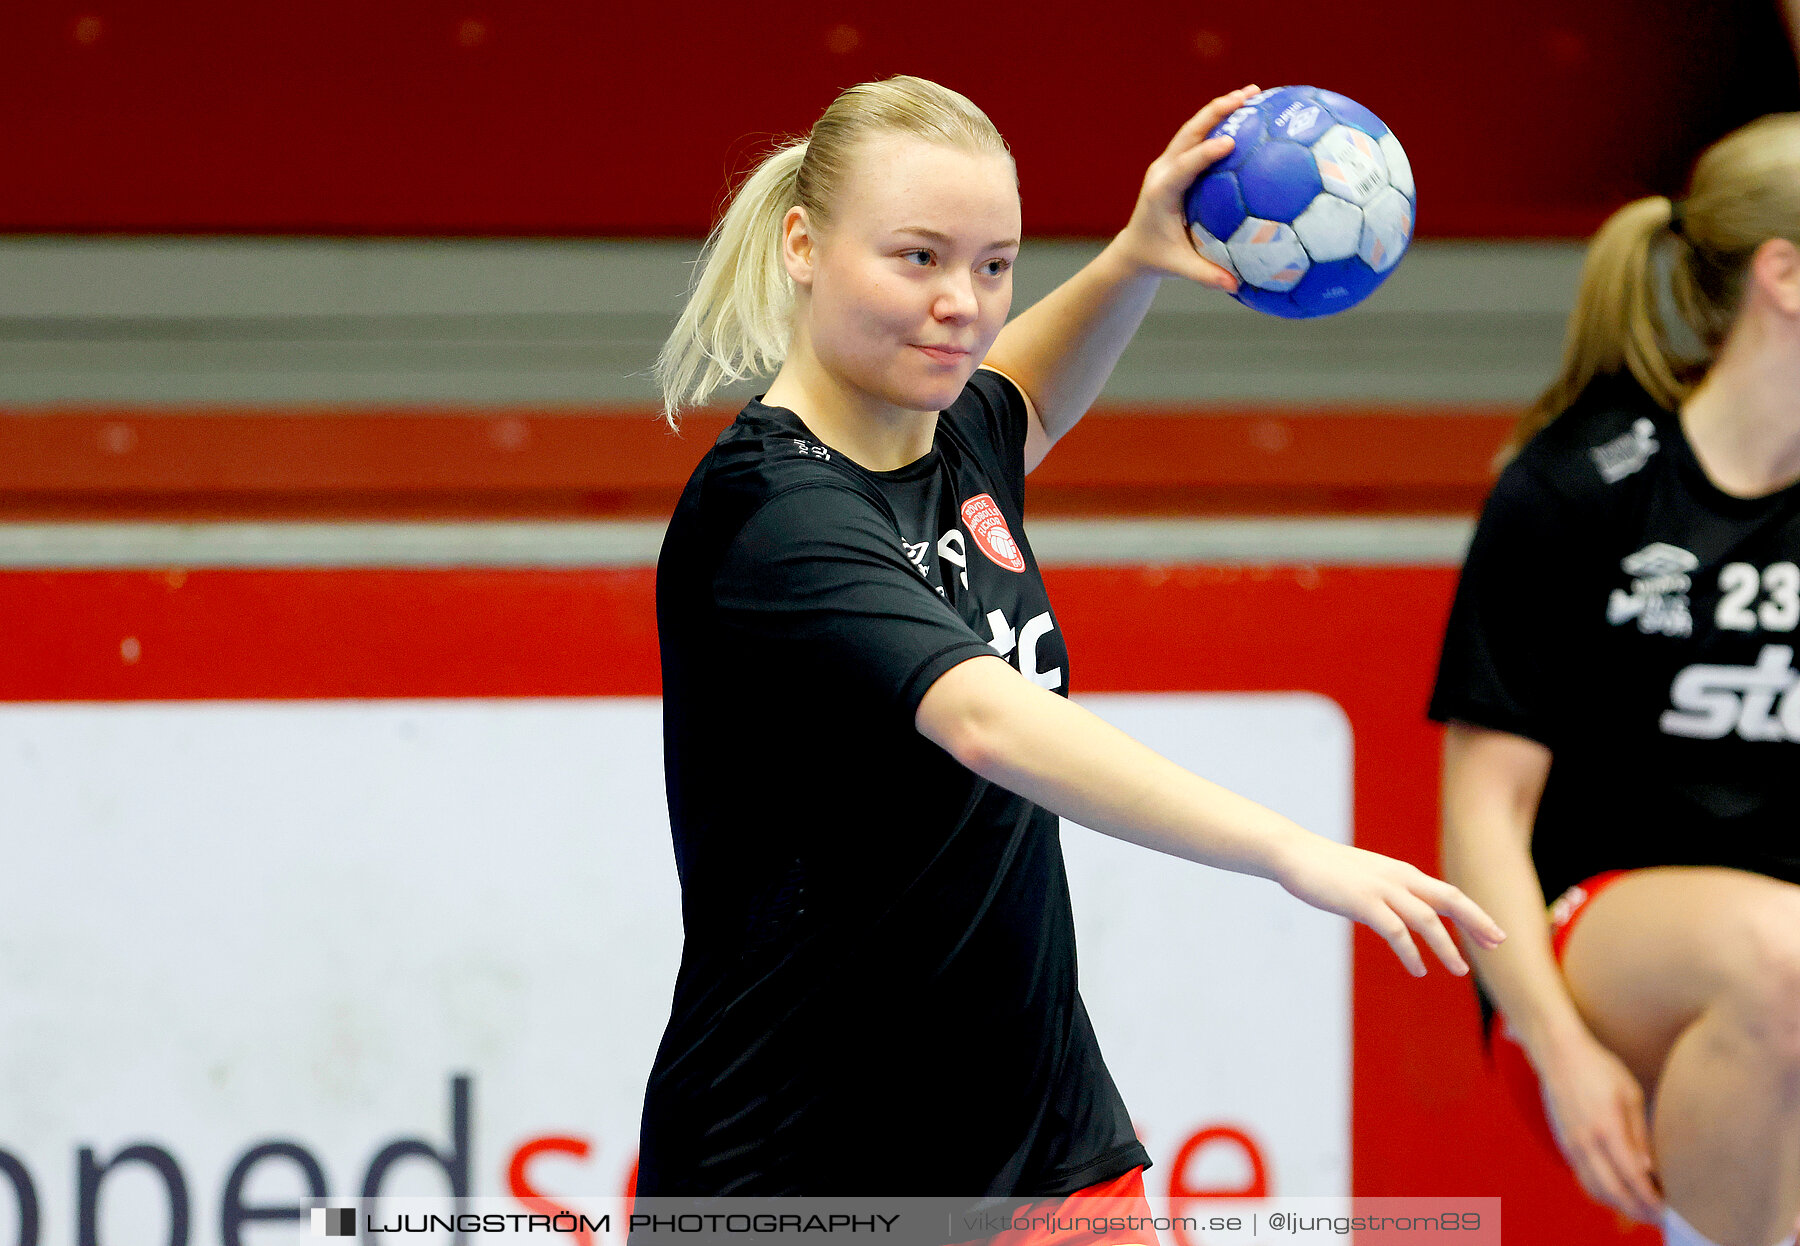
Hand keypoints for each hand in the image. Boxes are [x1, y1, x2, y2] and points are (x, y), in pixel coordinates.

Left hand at [1111, 84, 1261, 289]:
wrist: (1135, 248)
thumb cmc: (1158, 257)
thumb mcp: (1180, 267)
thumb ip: (1206, 275)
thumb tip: (1235, 287)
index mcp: (1162, 191)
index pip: (1185, 167)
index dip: (1206, 153)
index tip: (1229, 141)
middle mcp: (1163, 170)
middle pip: (1190, 132)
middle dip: (1218, 111)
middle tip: (1248, 95)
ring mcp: (1168, 163)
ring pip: (1195, 127)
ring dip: (1222, 108)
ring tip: (1254, 92)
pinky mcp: (1176, 162)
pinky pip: (1200, 136)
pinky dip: (1222, 122)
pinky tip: (1251, 113)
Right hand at [1272, 836, 1505, 975]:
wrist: (1294, 854)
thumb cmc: (1326, 869)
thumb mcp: (1366, 877)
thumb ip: (1386, 893)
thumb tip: (1398, 916)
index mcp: (1402, 872)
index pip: (1448, 893)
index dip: (1474, 914)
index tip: (1493, 933)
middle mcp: (1399, 878)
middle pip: (1449, 900)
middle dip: (1476, 923)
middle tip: (1498, 944)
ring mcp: (1382, 889)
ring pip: (1427, 920)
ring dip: (1447, 946)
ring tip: (1460, 970)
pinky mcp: (1363, 902)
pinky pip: (1396, 932)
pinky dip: (1411, 953)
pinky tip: (1419, 970)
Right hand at [1533, 1028, 1662, 1223]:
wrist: (1559, 1054)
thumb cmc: (1599, 1069)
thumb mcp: (1630, 1094)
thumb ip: (1639, 1133)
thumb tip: (1648, 1169)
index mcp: (1606, 1127)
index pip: (1633, 1176)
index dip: (1651, 1197)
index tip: (1668, 1207)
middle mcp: (1586, 1141)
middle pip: (1613, 1191)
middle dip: (1638, 1209)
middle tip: (1659, 1216)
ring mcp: (1571, 1144)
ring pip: (1595, 1190)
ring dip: (1619, 1205)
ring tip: (1642, 1210)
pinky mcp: (1564, 1144)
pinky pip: (1583, 1178)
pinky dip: (1602, 1193)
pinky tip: (1617, 1193)